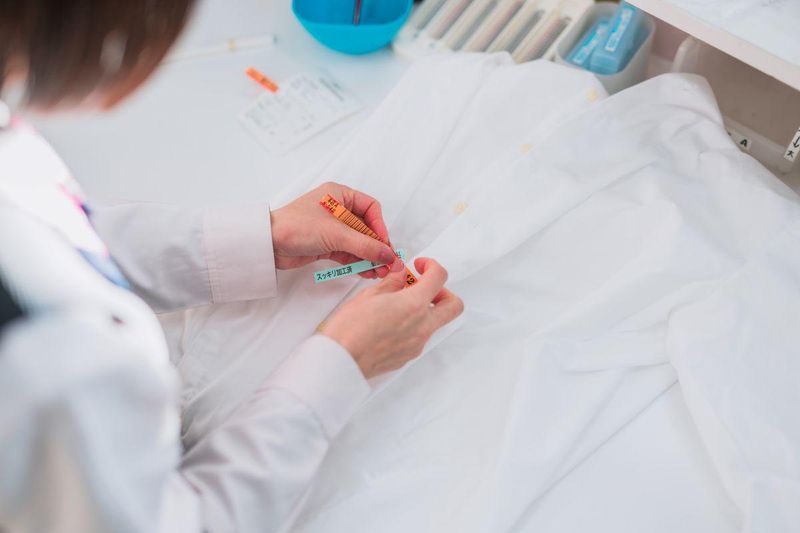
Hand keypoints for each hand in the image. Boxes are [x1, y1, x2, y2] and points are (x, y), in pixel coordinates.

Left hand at [270, 182, 396, 278]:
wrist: (268, 244)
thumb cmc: (296, 227)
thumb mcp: (336, 234)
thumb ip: (365, 245)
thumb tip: (389, 256)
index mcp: (339, 195)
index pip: (371, 209)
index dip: (380, 227)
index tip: (385, 245)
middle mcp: (337, 209)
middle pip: (367, 229)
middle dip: (377, 247)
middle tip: (388, 264)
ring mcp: (332, 228)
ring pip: (358, 243)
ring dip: (369, 257)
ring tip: (380, 273)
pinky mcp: (326, 244)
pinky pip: (348, 253)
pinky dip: (358, 262)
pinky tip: (367, 272)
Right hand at [322, 258, 463, 378]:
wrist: (339, 361)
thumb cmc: (349, 330)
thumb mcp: (368, 296)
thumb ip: (391, 283)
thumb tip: (400, 276)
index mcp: (414, 305)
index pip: (439, 278)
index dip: (432, 266)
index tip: (420, 266)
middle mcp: (422, 326)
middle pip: (453, 306)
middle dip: (443, 292)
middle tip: (423, 287)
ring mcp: (417, 344)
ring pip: (435, 323)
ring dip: (425, 310)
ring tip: (398, 304)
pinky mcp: (407, 357)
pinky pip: (419, 337)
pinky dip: (412, 325)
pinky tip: (390, 322)